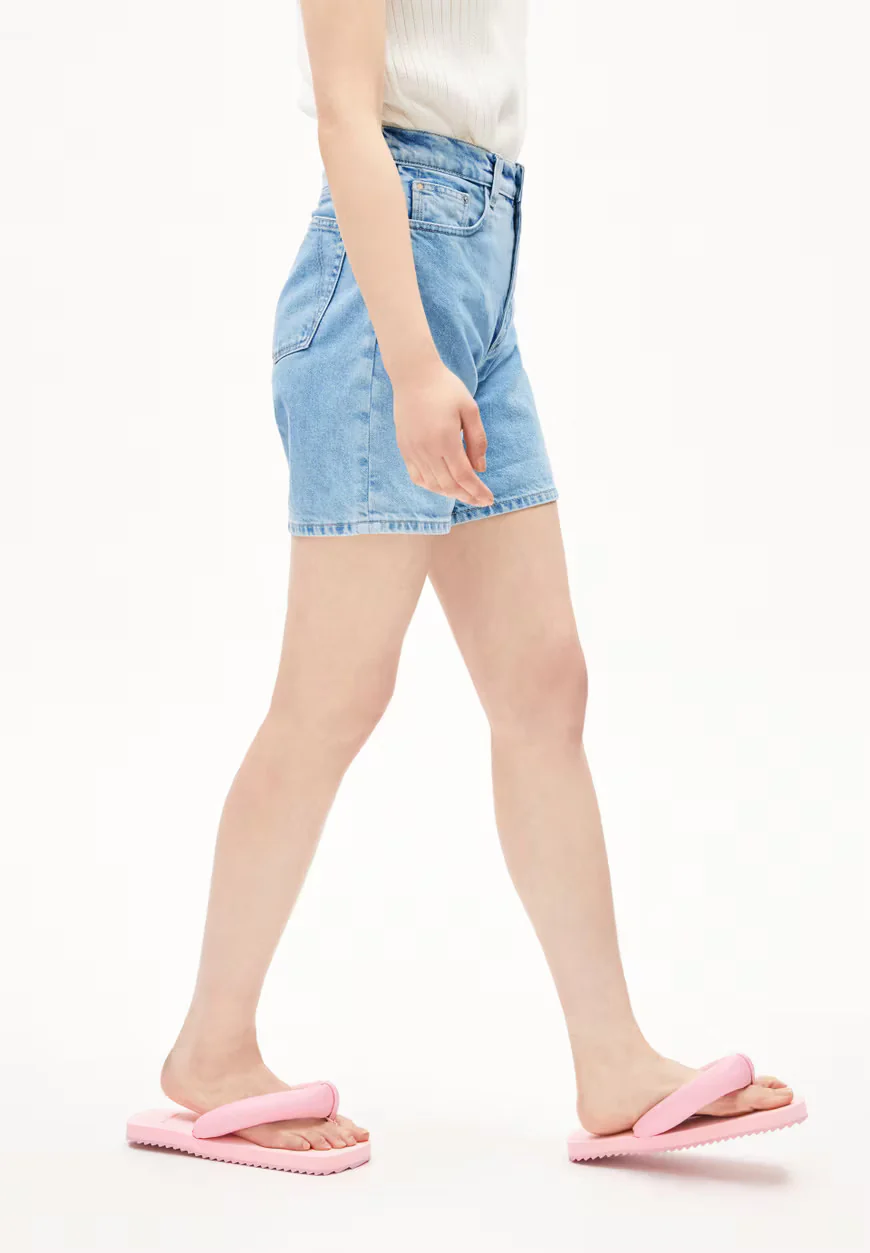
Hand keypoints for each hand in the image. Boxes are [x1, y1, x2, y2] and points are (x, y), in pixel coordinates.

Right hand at [392, 360, 493, 506]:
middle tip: (481, 501)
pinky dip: (431, 486)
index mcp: (445, 439)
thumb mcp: (470, 409)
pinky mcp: (404, 449)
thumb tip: (480, 469)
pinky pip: (417, 477)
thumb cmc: (446, 389)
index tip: (489, 499)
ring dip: (450, 493)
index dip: (477, 491)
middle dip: (467, 496)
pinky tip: (442, 486)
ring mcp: (413, 451)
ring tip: (465, 494)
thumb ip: (478, 440)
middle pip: (449, 485)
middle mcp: (427, 449)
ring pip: (432, 484)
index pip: (464, 476)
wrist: (413, 375)